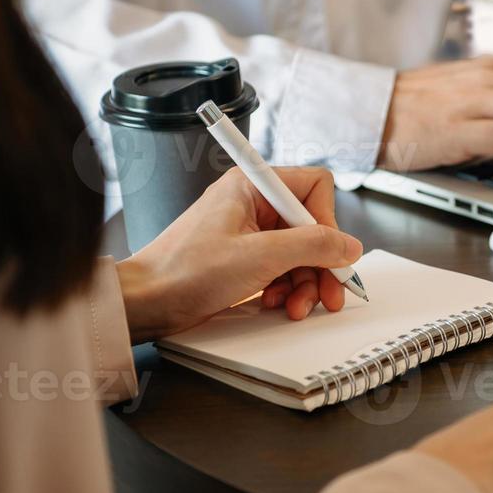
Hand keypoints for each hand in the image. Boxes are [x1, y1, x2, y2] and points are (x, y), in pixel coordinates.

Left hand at [115, 167, 363, 342]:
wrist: (145, 303)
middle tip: (329, 294)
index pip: (314, 187)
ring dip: (304, 282)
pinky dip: (286, 288)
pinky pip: (281, 268)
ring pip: (299, 251)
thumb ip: (312, 246)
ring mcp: (248, 232)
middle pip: (310, 226)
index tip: (330, 254)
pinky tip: (277, 303)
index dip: (328, 222)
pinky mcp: (242, 258)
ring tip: (296, 306)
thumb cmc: (183, 272)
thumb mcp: (260, 257)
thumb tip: (348, 246)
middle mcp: (252, 203)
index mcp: (252, 186)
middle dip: (321, 263)